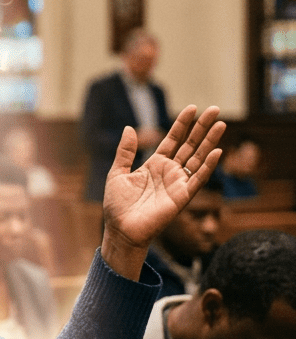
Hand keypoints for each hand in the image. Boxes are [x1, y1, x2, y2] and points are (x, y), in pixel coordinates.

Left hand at [100, 105, 224, 279]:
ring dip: (210, 142)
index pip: (173, 139)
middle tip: (215, 109)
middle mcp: (169, 171)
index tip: (192, 108)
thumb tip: (129, 128)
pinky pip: (197, 179)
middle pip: (190, 145)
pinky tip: (217, 152)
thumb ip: (125, 152)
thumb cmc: (117, 205)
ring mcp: (177, 183)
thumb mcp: (117, 173)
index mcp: (154, 164)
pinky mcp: (181, 197)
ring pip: (198, 159)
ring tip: (221, 124)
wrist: (120, 229)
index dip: (182, 124)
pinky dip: (207, 167)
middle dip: (202, 127)